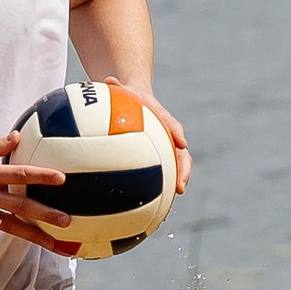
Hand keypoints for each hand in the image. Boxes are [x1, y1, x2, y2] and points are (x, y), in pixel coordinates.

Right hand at [0, 131, 77, 244]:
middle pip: (22, 207)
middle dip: (47, 214)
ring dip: (36, 236)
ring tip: (56, 244)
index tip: (62, 178)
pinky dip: (13, 230)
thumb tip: (18, 137)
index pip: (21, 174)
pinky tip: (31, 237)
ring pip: (13, 227)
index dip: (42, 176)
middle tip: (68, 221)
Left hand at [92, 80, 191, 194]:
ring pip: (175, 170)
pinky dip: (158, 192)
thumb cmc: (130, 98)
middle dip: (183, 170)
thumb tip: (107, 79)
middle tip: (180, 186)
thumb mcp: (124, 90)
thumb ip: (117, 87)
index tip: (181, 144)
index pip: (173, 126)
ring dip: (175, 186)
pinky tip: (149, 209)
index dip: (177, 135)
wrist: (139, 102)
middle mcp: (169, 138)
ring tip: (171, 204)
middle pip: (182, 156)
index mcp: (163, 121)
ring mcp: (166, 152)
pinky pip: (161, 177)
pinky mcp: (159, 161)